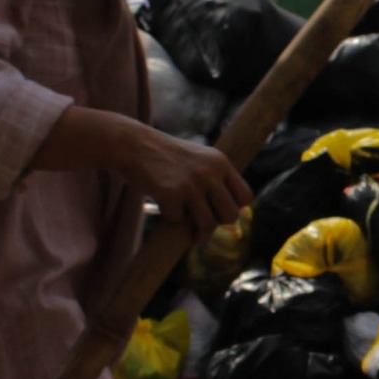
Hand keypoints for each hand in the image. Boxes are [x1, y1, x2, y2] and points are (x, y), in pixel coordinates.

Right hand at [117, 125, 253, 239]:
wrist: (133, 145)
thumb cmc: (166, 156)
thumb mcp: (199, 159)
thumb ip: (216, 179)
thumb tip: (236, 214)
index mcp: (220, 163)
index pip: (246, 196)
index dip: (235, 208)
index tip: (220, 212)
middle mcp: (210, 172)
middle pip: (231, 215)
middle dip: (218, 224)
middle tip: (205, 224)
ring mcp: (191, 183)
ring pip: (207, 223)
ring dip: (199, 233)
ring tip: (193, 234)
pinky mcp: (171, 192)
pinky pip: (178, 220)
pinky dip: (171, 217)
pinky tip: (164, 206)